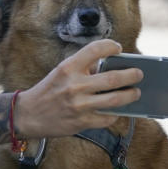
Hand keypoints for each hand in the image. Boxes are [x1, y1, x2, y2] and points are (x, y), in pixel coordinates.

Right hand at [12, 40, 141, 138]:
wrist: (28, 115)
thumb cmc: (49, 90)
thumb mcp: (62, 72)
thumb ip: (83, 68)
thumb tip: (112, 67)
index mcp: (68, 67)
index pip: (95, 49)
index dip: (111, 46)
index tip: (118, 48)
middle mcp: (74, 85)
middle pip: (113, 78)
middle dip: (131, 75)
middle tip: (139, 73)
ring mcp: (79, 105)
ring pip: (115, 100)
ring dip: (130, 95)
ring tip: (136, 92)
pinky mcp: (81, 122)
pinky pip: (107, 117)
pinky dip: (115, 113)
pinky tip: (117, 110)